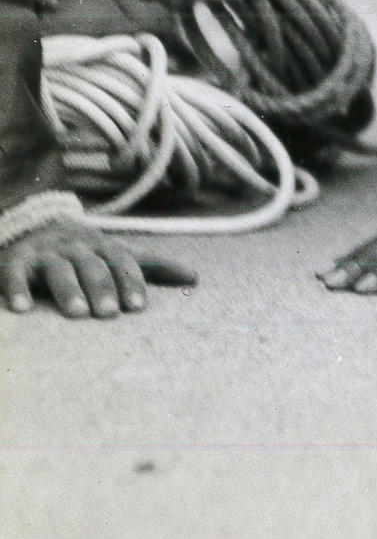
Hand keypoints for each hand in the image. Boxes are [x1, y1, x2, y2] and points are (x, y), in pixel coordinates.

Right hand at [2, 221, 196, 317]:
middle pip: (92, 266)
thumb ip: (154, 266)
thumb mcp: (119, 254)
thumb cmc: (87, 251)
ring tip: (77, 313)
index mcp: (104, 246)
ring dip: (68, 290)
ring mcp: (46, 252)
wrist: (37, 224)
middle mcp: (77, 247)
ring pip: (58, 269)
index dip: (130, 282)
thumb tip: (195, 279)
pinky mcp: (16, 261)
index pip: (121, 262)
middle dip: (102, 288)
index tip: (137, 306)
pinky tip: (21, 308)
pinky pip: (14, 274)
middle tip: (108, 313)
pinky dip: (17, 289)